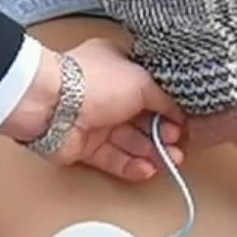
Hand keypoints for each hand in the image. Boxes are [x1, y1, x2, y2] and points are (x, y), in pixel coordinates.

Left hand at [8, 39, 187, 181]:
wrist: (51, 104)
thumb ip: (165, 100)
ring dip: (152, 152)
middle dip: (164, 133)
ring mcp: (96, 121)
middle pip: (143, 119)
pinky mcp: (85, 146)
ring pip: (130, 142)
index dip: (169, 107)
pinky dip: (131, 165)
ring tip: (170, 161)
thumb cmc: (91, 81)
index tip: (185, 121)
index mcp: (119, 67)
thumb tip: (178, 113)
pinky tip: (147, 169)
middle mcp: (107, 93)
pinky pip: (113, 158)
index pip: (151, 90)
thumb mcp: (142, 82)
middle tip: (179, 145)